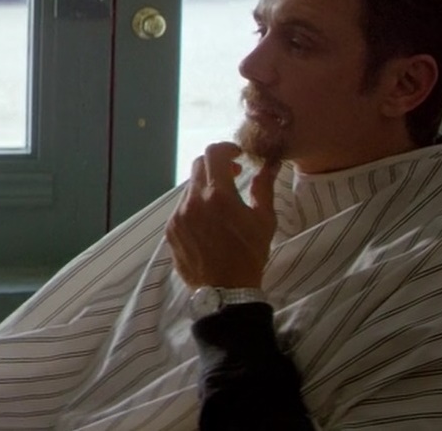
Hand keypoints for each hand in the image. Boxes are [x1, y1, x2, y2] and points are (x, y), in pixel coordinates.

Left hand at [166, 142, 279, 289]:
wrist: (226, 292)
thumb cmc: (249, 255)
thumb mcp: (264, 221)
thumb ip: (264, 188)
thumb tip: (270, 165)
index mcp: (218, 195)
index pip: (214, 153)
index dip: (226, 148)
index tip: (237, 156)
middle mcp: (193, 201)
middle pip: (199, 166)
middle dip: (216, 166)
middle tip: (233, 176)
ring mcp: (178, 216)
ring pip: (189, 188)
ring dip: (205, 188)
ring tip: (221, 205)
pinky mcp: (170, 230)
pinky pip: (181, 208)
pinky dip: (195, 206)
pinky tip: (208, 223)